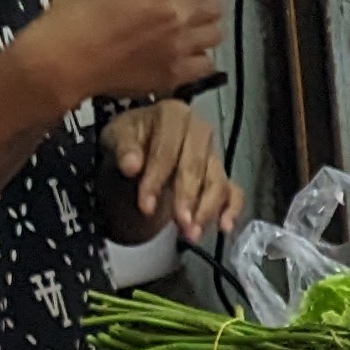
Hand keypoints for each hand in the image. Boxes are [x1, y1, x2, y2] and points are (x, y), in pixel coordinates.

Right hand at [12, 0, 229, 105]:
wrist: (65, 59)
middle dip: (204, 1)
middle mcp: (177, 14)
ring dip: (203, 29)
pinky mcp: (175, 75)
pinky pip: (206, 65)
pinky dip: (198, 59)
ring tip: (184, 30)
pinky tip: (182, 55)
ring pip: (215, 34)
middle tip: (187, 4)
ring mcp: (180, 47)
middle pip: (215, 4)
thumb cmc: (77, 13)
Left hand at [103, 101, 244, 237]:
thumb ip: (124, 148)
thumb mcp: (116, 137)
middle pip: (197, 167)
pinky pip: (234, 192)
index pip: (168, 150)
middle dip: (188, 197)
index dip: (157, 179)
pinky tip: (224, 226)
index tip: (146, 205)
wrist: (139, 149)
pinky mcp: (221, 176)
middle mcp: (199, 132)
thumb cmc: (131, 141)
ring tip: (192, 233)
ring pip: (217, 183)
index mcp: (174, 116)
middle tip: (179, 222)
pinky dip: (231, 209)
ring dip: (207, 210)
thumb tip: (131, 164)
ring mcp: (213, 155)